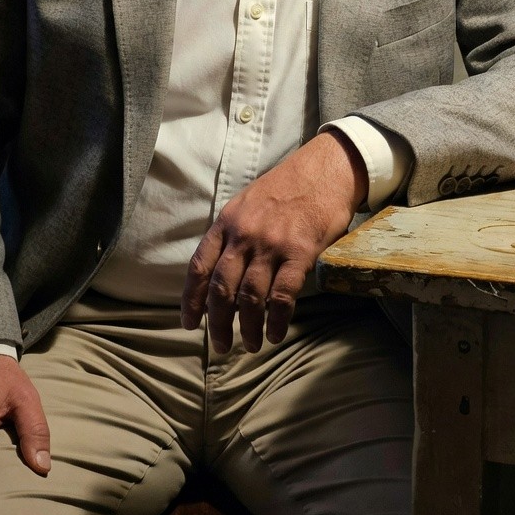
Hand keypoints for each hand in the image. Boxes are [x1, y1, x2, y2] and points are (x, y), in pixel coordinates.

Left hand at [181, 128, 366, 353]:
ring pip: (250, 297)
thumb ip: (233, 233)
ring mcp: (271, 244)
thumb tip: (223, 273)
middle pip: (221, 288)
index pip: (199, 266)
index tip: (189, 323)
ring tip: (250, 345)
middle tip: (220, 345)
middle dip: (217, 322)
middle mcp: (244, 234)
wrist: (325, 169)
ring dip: (247, 327)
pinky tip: (276, 334)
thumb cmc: (287, 187)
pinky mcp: (300, 252)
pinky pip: (283, 295)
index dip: (191, 299)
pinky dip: (277, 319)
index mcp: (227, 222)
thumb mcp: (247, 203)